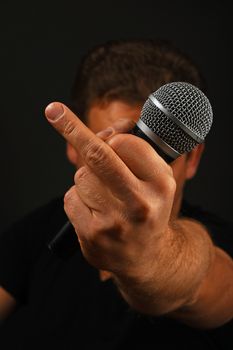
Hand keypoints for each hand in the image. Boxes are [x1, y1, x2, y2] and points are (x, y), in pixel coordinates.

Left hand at [45, 102, 175, 280]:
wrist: (147, 258)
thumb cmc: (148, 210)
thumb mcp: (156, 179)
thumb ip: (136, 151)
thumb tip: (112, 128)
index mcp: (161, 183)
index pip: (126, 144)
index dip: (112, 136)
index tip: (99, 126)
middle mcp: (141, 203)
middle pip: (98, 155)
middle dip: (72, 128)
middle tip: (53, 111)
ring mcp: (115, 222)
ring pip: (82, 177)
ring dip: (86, 178)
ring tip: (103, 194)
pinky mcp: (93, 236)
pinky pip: (71, 199)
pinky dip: (77, 199)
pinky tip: (94, 212)